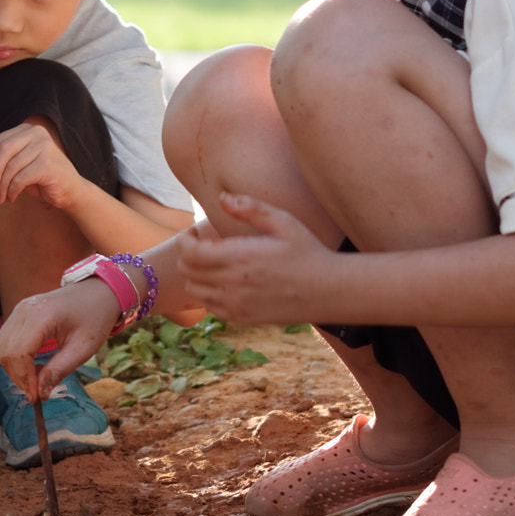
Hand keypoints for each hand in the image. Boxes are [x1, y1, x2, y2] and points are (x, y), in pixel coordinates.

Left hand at [0, 121, 82, 210]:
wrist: (70, 192)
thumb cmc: (41, 179)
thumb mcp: (18, 167)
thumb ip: (1, 164)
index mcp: (27, 130)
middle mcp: (36, 133)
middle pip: (2, 150)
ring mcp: (44, 147)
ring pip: (11, 166)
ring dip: (1, 186)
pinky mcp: (48, 164)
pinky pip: (20, 178)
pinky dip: (12, 191)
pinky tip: (11, 197)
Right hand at [0, 280, 120, 402]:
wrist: (98, 291)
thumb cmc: (95, 317)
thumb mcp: (83, 349)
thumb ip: (59, 370)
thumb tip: (40, 394)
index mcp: (41, 316)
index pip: (19, 354)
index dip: (25, 379)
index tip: (37, 397)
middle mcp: (24, 310)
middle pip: (6, 352)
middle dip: (18, 377)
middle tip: (37, 393)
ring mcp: (19, 309)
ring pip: (3, 347)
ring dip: (15, 368)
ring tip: (37, 379)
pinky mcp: (20, 312)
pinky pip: (7, 339)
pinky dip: (15, 357)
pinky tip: (33, 365)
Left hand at [176, 193, 334, 322]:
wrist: (329, 290)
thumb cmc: (307, 250)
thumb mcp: (284, 221)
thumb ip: (251, 207)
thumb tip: (222, 197)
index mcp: (240, 257)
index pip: (190, 253)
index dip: (185, 240)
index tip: (193, 233)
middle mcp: (233, 284)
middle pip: (187, 271)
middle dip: (188, 255)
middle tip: (202, 245)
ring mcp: (236, 304)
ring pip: (194, 291)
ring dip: (196, 275)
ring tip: (212, 263)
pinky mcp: (242, 318)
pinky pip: (210, 307)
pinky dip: (208, 294)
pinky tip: (224, 282)